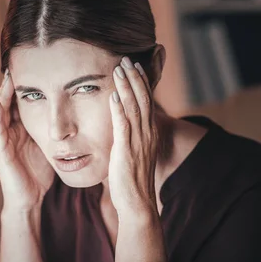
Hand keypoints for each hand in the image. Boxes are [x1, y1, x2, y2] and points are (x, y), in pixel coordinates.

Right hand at [0, 70, 54, 210]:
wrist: (29, 199)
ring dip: (2, 93)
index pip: (24, 101)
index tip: (35, 67)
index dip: (28, 85)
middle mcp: (12, 131)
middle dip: (13, 83)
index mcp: (24, 129)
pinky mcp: (0, 150)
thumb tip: (77, 119)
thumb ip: (56, 132)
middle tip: (17, 63)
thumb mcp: (50, 147)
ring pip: (1, 110)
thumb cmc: (39, 175)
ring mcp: (4, 140)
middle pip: (11, 101)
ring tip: (6, 76)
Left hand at [108, 56, 158, 220]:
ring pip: (134, 107)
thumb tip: (121, 129)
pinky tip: (112, 95)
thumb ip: (129, 139)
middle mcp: (147, 135)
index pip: (147, 102)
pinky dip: (118, 109)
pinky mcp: (126, 151)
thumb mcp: (133, 155)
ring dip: (126, 87)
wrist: (137, 203)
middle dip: (134, 78)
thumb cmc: (132, 181)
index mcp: (149, 135)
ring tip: (119, 68)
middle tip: (127, 59)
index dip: (141, 83)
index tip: (135, 67)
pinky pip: (123, 125)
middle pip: (143, 99)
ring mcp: (138, 142)